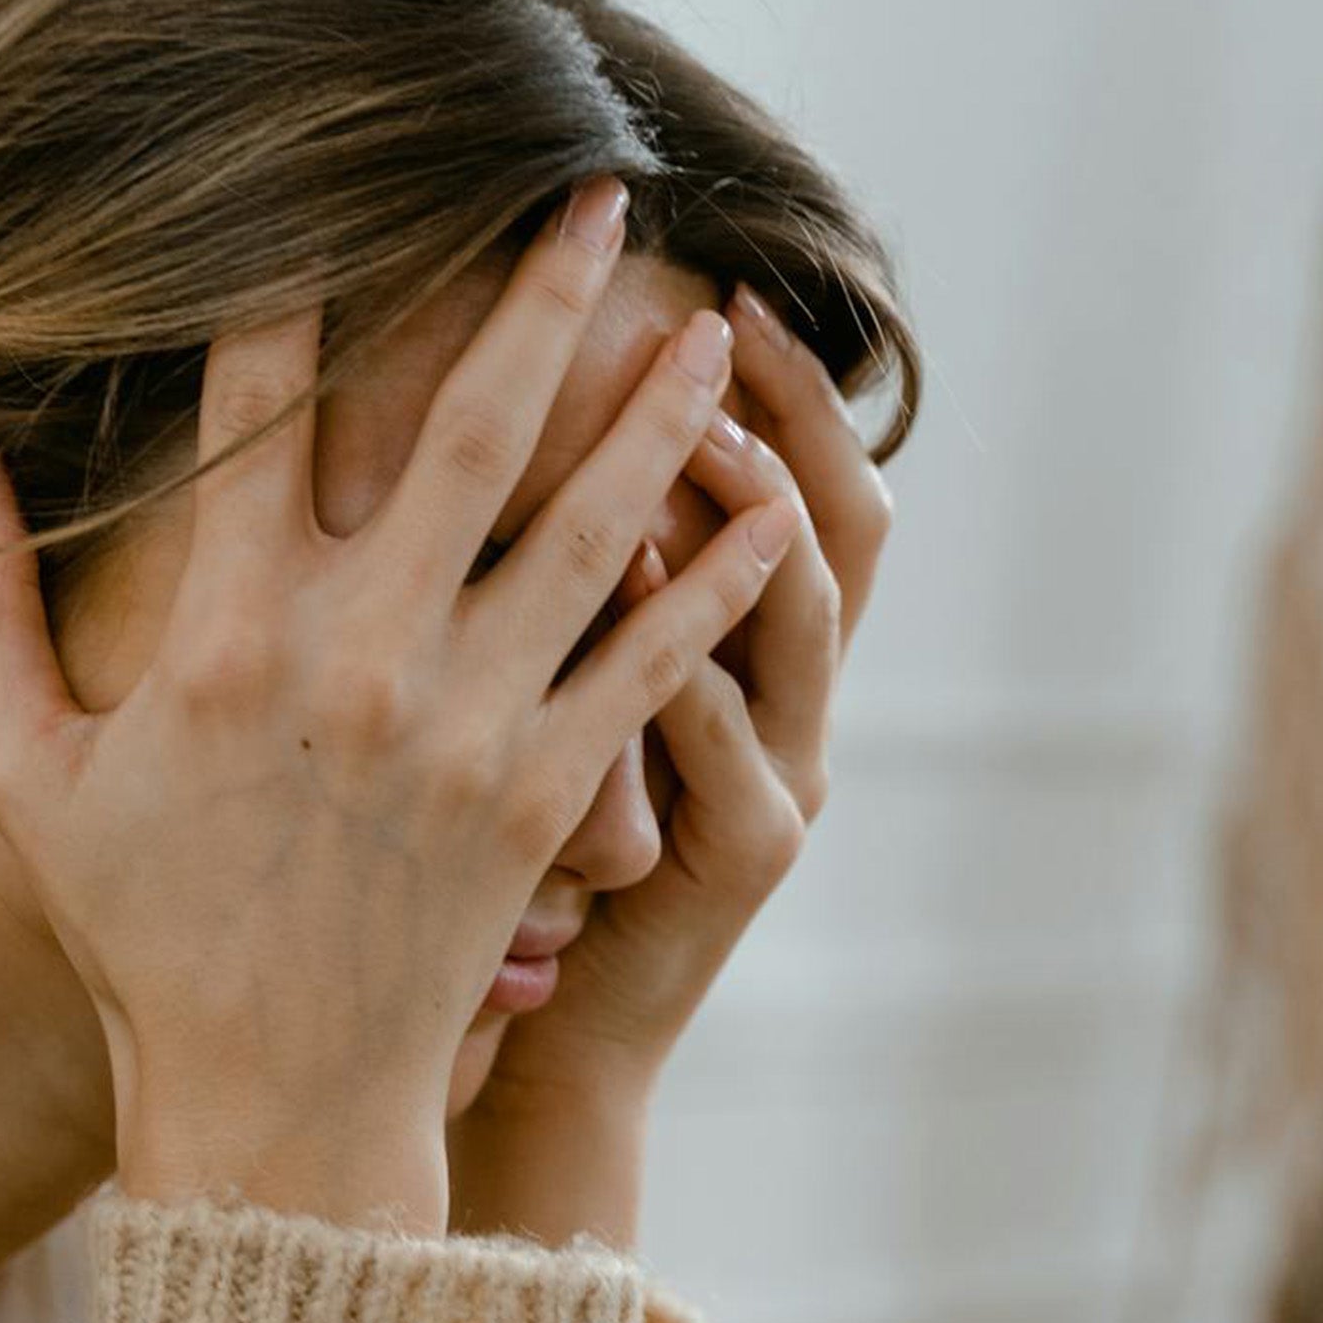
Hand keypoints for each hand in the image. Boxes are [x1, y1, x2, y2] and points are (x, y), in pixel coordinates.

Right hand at [0, 180, 801, 1233]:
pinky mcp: (547, 793)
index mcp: (226, 633)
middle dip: (539, 297)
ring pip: (589, 525)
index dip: (294, 288)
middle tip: (595, 195)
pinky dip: (717, 583)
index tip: (331, 196)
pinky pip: (650, 662)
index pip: (261, 409)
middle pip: (471, 428)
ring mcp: (468, 722)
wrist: (272, 1099)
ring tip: (710, 321)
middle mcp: (360, 654)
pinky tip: (767, 506)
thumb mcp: (25, 772)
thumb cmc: (141, 931)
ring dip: (654, 411)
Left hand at [450, 281, 891, 1247]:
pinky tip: (642, 583)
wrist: (527, 1042)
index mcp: (742, 648)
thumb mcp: (542, 703)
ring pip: (801, 618)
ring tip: (695, 427)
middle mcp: (787, 699)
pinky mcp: (738, 855)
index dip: (780, 384)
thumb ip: (542, 579)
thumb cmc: (503, 863)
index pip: (789, 480)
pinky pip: (730, 740)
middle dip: (791, 412)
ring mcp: (778, 776)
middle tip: (727, 314)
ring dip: (752, 515)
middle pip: (839, 520)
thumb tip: (483, 418)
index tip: (717, 279)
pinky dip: (693, 657)